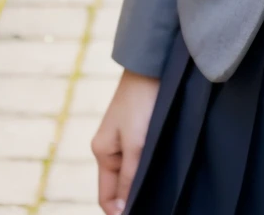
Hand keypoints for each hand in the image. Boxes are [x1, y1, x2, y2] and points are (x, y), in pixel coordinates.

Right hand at [92, 70, 159, 214]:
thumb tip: (122, 210)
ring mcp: (121, 138)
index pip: (106, 196)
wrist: (152, 64)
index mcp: (102, 152)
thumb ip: (129, 177)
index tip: (141, 214)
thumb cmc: (141, 102)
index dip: (119, 212)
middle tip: (156, 203)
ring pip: (129, 172)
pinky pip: (137, 157)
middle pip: (118, 186)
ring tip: (160, 189)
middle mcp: (109, 147)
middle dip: (132, 197)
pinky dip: (146, 166)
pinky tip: (161, 168)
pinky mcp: (135, 129)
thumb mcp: (136, 143)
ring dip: (141, 181)